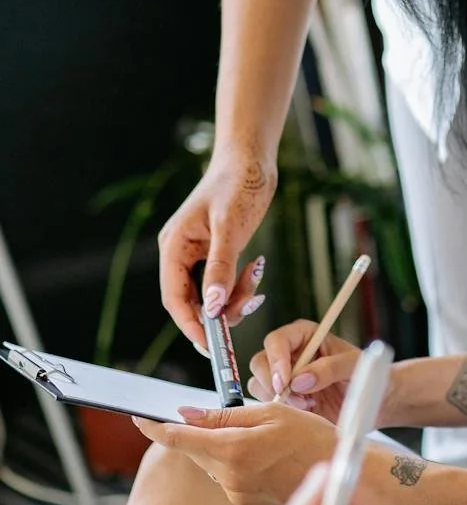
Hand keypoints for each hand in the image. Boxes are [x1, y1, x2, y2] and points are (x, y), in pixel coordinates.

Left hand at [133, 401, 334, 504]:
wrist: (338, 474)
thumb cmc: (311, 437)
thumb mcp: (270, 412)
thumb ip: (224, 415)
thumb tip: (185, 414)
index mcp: (233, 450)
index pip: (178, 439)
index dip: (154, 427)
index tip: (139, 417)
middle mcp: (228, 476)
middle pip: (193, 449)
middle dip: (196, 431)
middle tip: (219, 415)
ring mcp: (235, 491)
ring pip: (208, 460)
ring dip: (216, 444)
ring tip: (254, 433)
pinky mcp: (243, 498)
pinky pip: (224, 472)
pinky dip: (231, 458)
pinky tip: (260, 451)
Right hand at [157, 146, 276, 346]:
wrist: (251, 158)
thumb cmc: (238, 184)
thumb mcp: (231, 228)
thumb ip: (220, 268)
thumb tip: (211, 307)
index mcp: (174, 246)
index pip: (174, 299)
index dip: (190, 325)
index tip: (211, 346)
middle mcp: (181, 252)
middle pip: (192, 300)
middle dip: (218, 311)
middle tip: (246, 308)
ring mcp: (197, 253)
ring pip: (210, 294)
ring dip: (234, 296)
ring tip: (256, 276)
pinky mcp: (215, 251)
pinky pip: (223, 281)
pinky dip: (239, 284)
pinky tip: (256, 268)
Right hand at [246, 320, 361, 421]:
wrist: (369, 400)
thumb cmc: (366, 374)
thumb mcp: (354, 366)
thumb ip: (330, 368)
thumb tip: (299, 380)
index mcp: (304, 334)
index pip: (277, 340)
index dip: (276, 360)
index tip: (286, 382)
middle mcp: (289, 353)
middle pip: (260, 363)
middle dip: (274, 384)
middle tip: (297, 399)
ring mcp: (284, 376)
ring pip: (259, 385)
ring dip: (280, 399)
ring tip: (310, 404)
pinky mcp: (283, 397)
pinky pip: (267, 404)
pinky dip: (283, 410)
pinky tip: (308, 410)